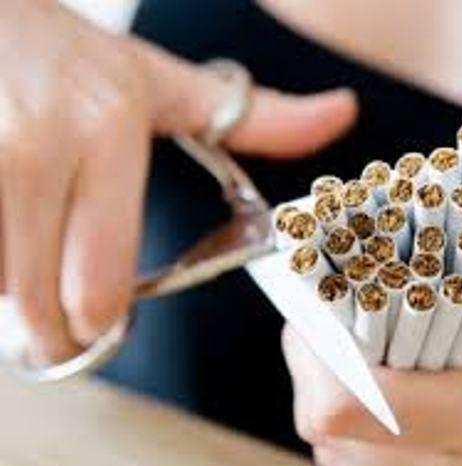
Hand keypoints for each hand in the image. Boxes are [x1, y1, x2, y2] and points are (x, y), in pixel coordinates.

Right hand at [0, 1, 356, 362]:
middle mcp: (33, 146)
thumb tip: (343, 111)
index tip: (98, 326)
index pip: (99, 289)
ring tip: (29, 249)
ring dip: (13, 289)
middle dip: (52, 325)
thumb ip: (258, 118)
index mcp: (107, 129)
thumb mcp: (163, 84)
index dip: (97, 327)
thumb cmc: (70, 58)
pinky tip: (6, 231)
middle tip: (59, 316)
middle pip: (36, 307)